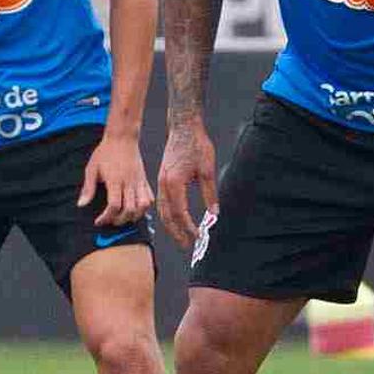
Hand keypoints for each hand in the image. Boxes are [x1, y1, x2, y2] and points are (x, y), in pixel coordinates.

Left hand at [79, 131, 153, 226]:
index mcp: (115, 180)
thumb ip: (88, 188)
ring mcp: (139, 182)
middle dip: (119, 220)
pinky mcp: (144, 180)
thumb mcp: (92, 168)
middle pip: (129, 210)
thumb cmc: (106, 151)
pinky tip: (135, 208)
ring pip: (142, 206)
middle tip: (110, 220)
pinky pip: (149, 198)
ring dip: (133, 216)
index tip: (99, 221)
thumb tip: (81, 204)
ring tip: (124, 217)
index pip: (114, 206)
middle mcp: (129, 183)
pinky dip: (144, 208)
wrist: (122, 137)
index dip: (106, 217)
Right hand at [157, 119, 217, 247]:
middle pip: (167, 216)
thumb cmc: (196, 145)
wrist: (183, 127)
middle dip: (177, 232)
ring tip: (181, 237)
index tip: (198, 237)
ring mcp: (160, 182)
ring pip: (162, 210)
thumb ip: (210, 194)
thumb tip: (214, 213)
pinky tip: (175, 220)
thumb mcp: (207, 170)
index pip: (180, 213)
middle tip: (187, 245)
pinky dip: (167, 215)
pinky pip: (161, 202)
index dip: (189, 227)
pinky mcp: (161, 179)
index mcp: (174, 183)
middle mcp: (163, 185)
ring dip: (171, 226)